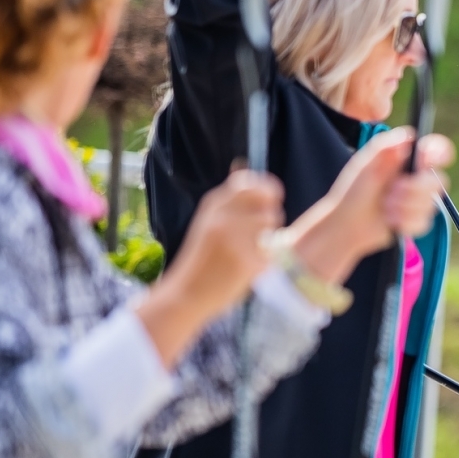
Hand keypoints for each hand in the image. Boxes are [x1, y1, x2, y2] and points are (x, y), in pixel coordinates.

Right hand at [135, 169, 284, 365]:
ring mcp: (234, 239)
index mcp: (213, 205)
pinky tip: (244, 269)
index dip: (267, 189)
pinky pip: (271, 253)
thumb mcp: (209, 222)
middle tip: (257, 233)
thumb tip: (244, 164)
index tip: (270, 200)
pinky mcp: (245, 261)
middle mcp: (223, 218)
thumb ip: (229, 201)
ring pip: (272, 227)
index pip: (251, 183)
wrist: (186, 294)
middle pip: (269, 204)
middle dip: (270, 216)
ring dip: (268, 239)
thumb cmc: (203, 259)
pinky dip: (264, 261)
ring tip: (247, 252)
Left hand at [284, 129, 454, 284]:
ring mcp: (419, 200)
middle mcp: (417, 178)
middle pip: (437, 181)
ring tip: (386, 208)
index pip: (436, 150)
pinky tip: (391, 221)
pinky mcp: (417, 220)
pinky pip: (423, 222)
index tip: (428, 161)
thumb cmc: (353, 191)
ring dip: (405, 208)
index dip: (440, 153)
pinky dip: (405, 222)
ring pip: (430, 204)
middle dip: (415, 190)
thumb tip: (409, 135)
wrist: (347, 224)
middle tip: (394, 191)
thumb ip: (385, 147)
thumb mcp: (365, 164)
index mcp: (408, 160)